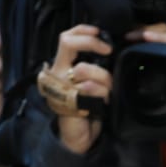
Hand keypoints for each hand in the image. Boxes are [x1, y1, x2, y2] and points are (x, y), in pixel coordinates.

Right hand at [40, 24, 112, 153]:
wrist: (79, 135)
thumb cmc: (87, 107)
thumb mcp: (91, 81)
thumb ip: (93, 66)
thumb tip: (108, 49)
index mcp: (61, 66)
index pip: (66, 38)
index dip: (83, 30)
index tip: (99, 32)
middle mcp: (56, 73)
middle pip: (68, 43)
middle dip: (91, 42)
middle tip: (107, 50)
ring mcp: (60, 86)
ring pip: (84, 68)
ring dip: (103, 78)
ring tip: (108, 91)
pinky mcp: (68, 100)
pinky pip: (90, 88)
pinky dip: (102, 94)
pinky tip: (102, 102)